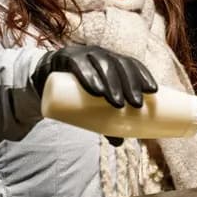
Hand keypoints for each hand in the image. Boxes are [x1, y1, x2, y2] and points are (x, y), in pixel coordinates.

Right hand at [31, 45, 156, 108]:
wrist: (43, 79)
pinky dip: (88, 76)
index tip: (153, 91)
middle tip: (136, 104)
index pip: (131, 64)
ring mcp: (83, 54)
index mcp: (111, 60)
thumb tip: (119, 143)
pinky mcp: (65, 59)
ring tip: (118, 103)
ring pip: (102, 64)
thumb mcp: (91, 102)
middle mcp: (100, 54)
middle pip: (120, 65)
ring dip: (112, 83)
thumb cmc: (76, 90)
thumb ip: (104, 119)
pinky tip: (96, 90)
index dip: (143, 75)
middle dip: (130, 83)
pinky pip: (79, 65)